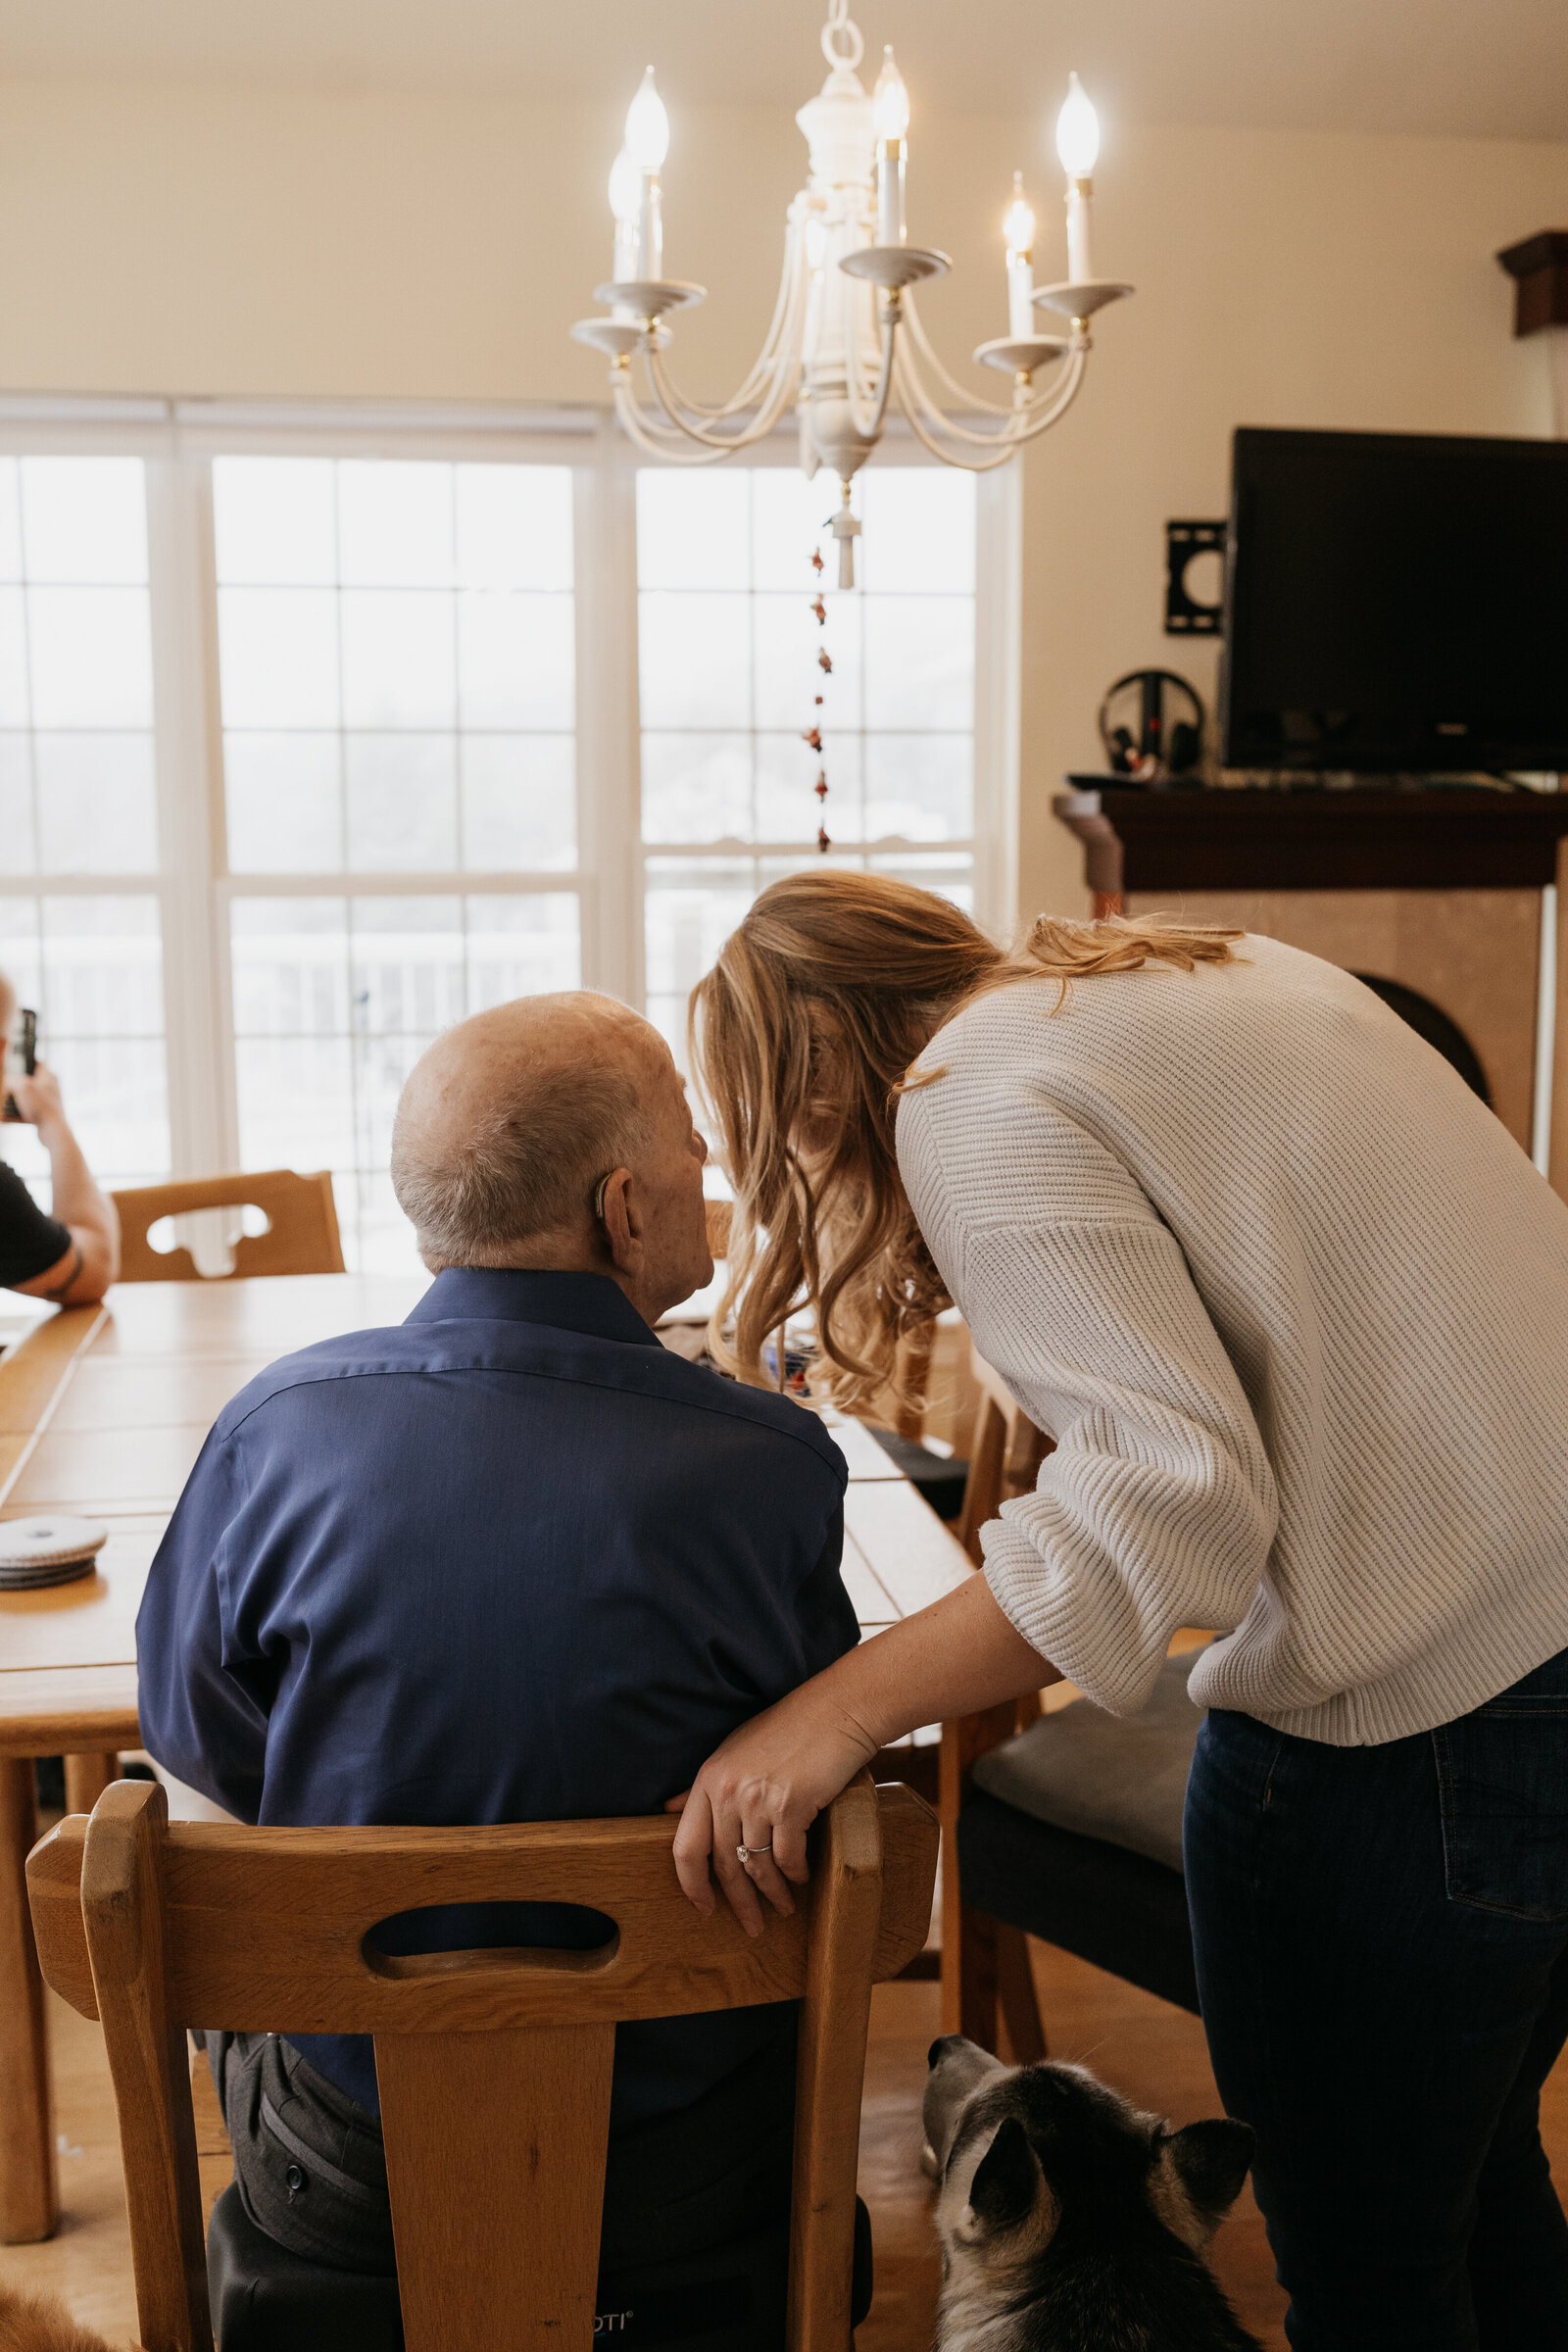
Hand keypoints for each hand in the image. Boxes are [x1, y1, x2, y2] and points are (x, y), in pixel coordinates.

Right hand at [5, 1060, 64, 1133]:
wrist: (53, 1130)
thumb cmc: (41, 1105)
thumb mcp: (22, 1086)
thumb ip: (11, 1080)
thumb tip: (7, 1082)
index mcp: (48, 1076)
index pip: (36, 1062)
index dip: (24, 1061)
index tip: (13, 1064)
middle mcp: (49, 1088)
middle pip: (27, 1082)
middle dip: (13, 1086)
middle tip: (6, 1088)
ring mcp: (46, 1102)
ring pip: (24, 1098)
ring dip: (12, 1102)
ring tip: (4, 1103)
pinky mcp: (43, 1114)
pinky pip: (25, 1112)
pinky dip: (15, 1114)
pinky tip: (5, 1117)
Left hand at [666, 1682, 879, 1937]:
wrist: (837, 1711)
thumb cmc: (789, 1730)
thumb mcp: (734, 1751)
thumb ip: (705, 1786)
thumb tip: (669, 1809)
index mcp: (708, 1778)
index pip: (685, 1846)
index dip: (692, 1885)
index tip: (704, 1908)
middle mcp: (727, 1790)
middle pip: (724, 1864)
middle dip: (739, 1902)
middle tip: (752, 1926)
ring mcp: (759, 1798)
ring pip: (758, 1865)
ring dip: (772, 1893)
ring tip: (783, 1907)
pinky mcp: (792, 1804)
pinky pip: (788, 1856)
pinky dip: (795, 1873)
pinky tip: (802, 1877)